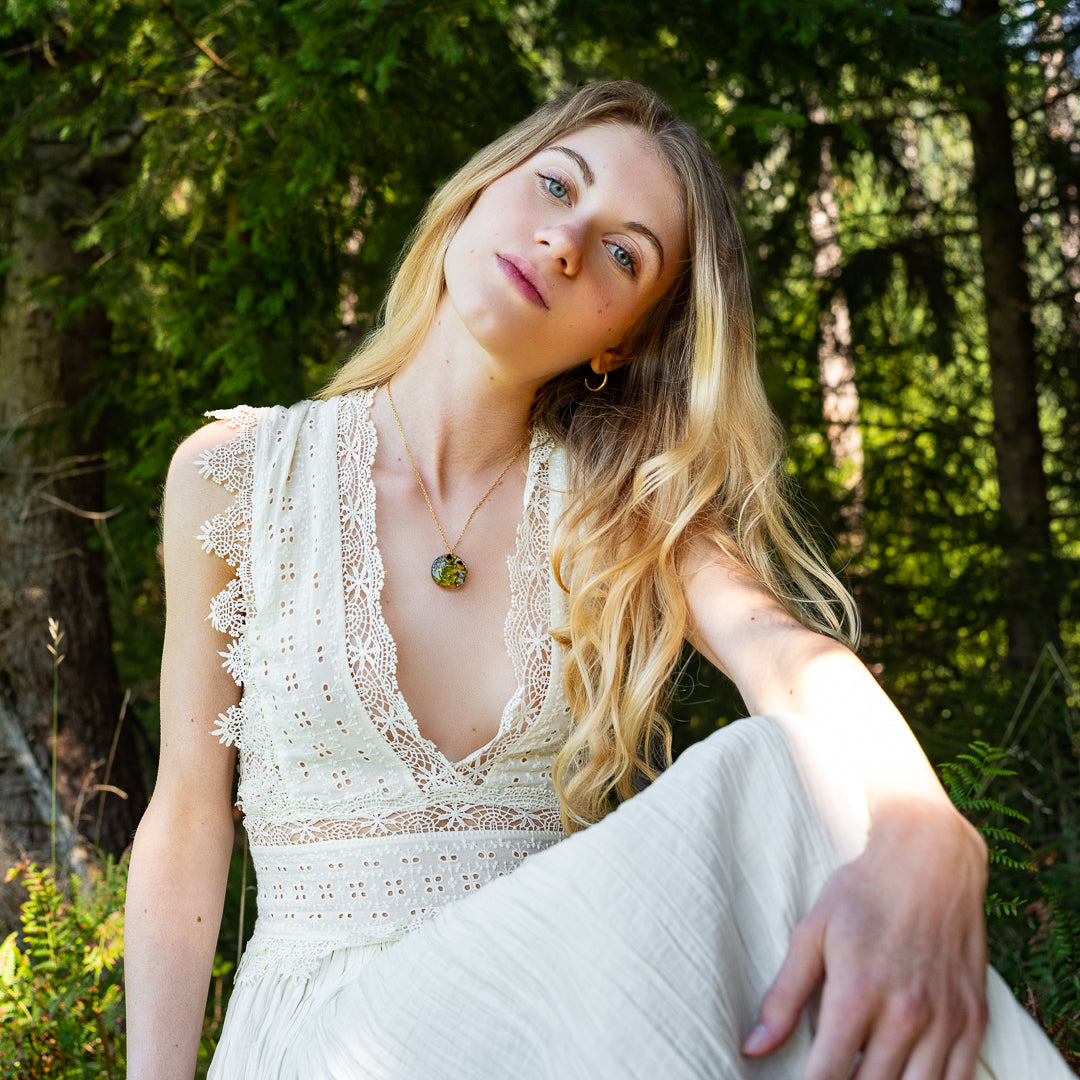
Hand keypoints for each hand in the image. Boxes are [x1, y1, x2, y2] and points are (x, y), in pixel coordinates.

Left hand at [742, 801, 989, 1079]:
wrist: (931, 859)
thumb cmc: (862, 892)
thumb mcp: (812, 932)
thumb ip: (783, 995)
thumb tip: (752, 1048)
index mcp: (857, 992)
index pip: (827, 1076)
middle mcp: (905, 1013)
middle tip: (832, 1076)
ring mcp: (945, 1019)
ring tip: (864, 1075)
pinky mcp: (974, 1019)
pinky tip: (907, 1078)